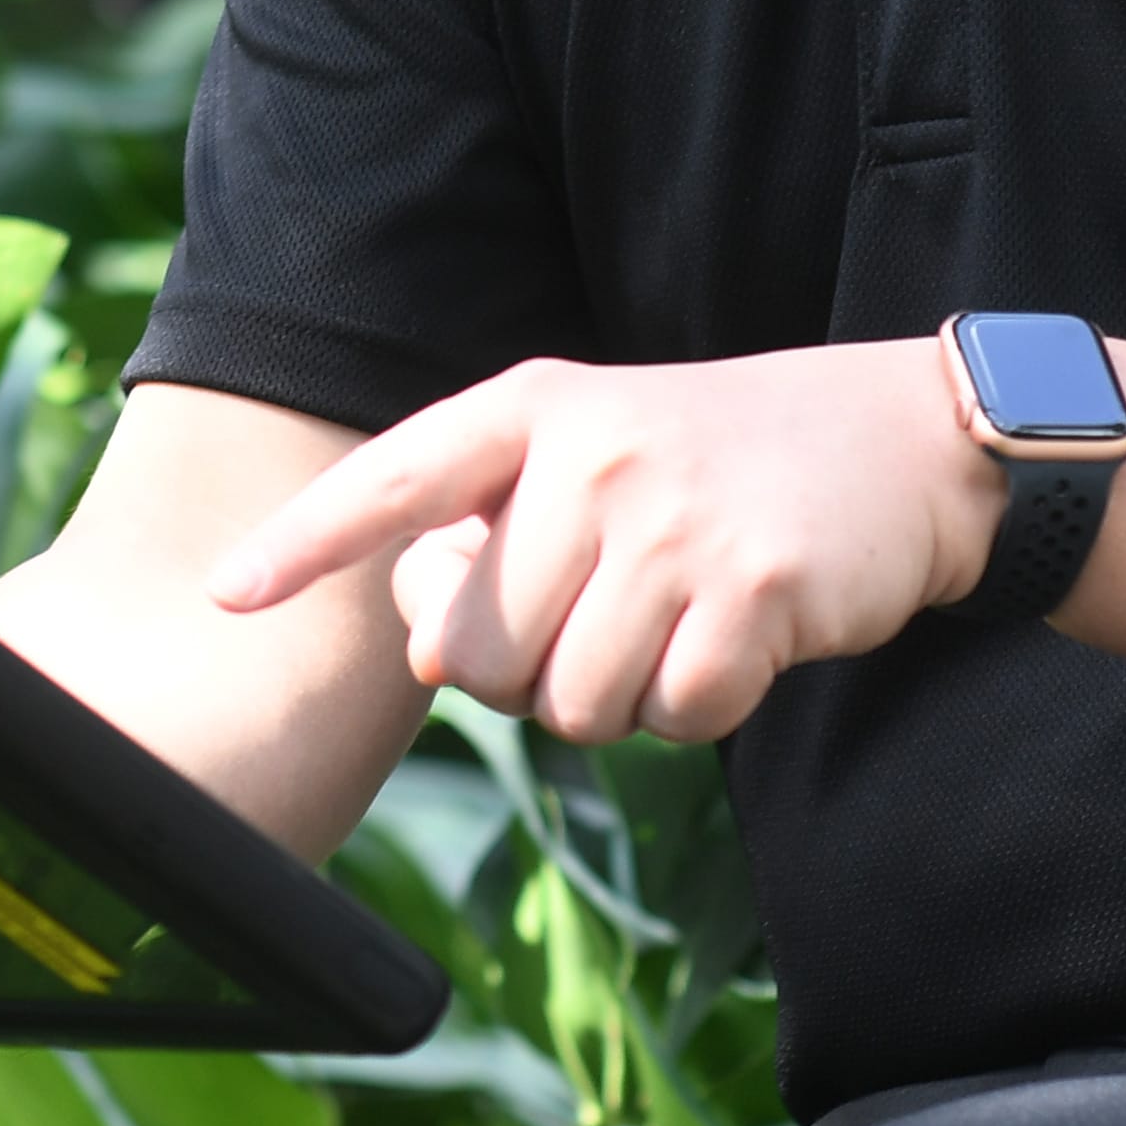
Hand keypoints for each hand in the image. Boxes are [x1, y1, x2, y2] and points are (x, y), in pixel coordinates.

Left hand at [205, 341, 1000, 741]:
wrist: (901, 442)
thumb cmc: (717, 470)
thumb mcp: (594, 458)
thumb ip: (495, 535)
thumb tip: (420, 648)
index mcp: (533, 410)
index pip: (395, 476)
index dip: (304, 540)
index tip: (224, 594)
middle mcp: (590, 456)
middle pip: (478, 652)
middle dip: (528, 678)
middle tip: (602, 625)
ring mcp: (672, 520)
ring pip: (572, 703)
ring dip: (622, 699)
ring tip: (676, 622)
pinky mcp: (755, 588)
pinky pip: (674, 715)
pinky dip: (702, 708)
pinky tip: (739, 641)